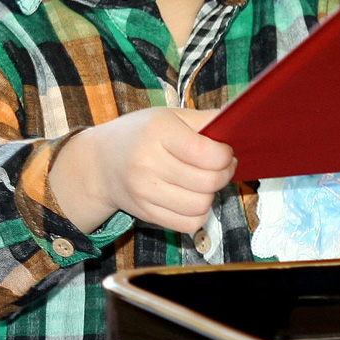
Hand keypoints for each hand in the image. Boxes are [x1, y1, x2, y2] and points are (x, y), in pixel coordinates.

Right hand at [50, 108, 234, 234]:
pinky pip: (188, 224)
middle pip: (208, 181)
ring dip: (211, 194)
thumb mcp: (169, 115)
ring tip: (205, 181)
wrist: (100, 164)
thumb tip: (239, 123)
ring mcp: (145, 192)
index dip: (225, 155)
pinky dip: (198, 213)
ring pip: (201, 205)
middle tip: (221, 166)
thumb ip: (204, 119)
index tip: (224, 151)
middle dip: (224, 174)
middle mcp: (148, 162)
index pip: (206, 153)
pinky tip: (192, 197)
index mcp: (158, 131)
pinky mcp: (146, 214)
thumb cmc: (141, 134)